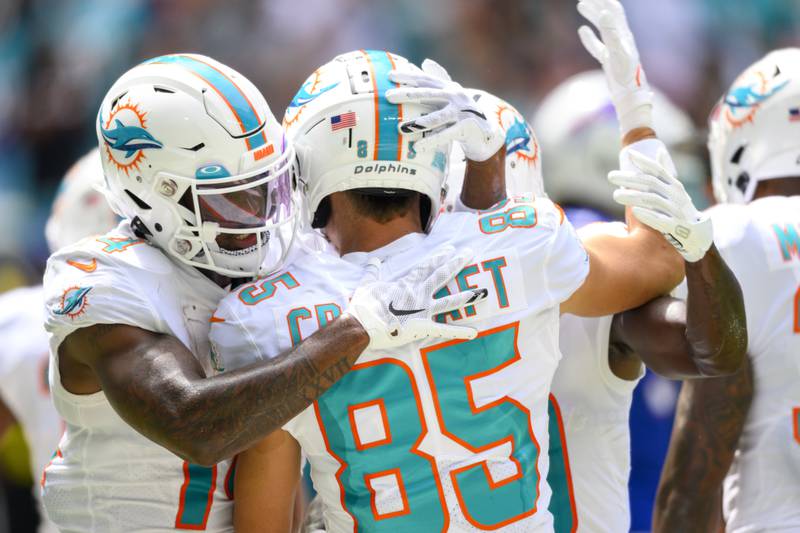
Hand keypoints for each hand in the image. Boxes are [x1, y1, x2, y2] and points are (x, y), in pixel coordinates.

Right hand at [346, 246, 487, 349]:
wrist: (362, 324)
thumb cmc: (363, 305)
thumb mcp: (367, 284)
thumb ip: (372, 271)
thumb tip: (373, 261)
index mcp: (406, 283)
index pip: (426, 266)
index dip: (438, 257)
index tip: (449, 248)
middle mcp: (419, 293)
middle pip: (441, 275)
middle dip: (456, 264)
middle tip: (469, 253)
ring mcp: (423, 309)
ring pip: (449, 301)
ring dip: (466, 296)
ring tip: (483, 292)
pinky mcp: (423, 327)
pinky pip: (444, 330)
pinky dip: (459, 332)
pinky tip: (474, 333)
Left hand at [385, 59, 504, 161]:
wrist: (487, 131)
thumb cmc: (463, 113)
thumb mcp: (452, 96)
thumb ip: (439, 79)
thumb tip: (425, 62)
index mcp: (449, 87)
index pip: (426, 79)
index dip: (408, 76)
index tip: (390, 75)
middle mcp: (455, 96)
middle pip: (429, 94)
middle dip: (408, 94)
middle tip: (388, 96)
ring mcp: (461, 112)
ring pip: (437, 117)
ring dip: (418, 123)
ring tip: (401, 128)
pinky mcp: (467, 127)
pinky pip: (446, 135)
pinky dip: (431, 141)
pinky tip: (417, 147)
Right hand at [577, 0, 653, 132]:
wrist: (629, 96)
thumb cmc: (626, 76)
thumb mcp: (618, 52)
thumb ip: (611, 33)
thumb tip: (604, 12)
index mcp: (624, 35)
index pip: (614, 11)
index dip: (604, 1)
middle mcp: (621, 39)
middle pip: (608, 16)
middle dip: (597, 4)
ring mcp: (614, 49)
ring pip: (602, 27)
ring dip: (592, 15)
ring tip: (581, 6)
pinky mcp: (609, 60)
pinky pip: (597, 44)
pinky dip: (589, 36)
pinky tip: (582, 31)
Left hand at [609, 148, 712, 261]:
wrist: (698, 235)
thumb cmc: (681, 210)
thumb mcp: (674, 190)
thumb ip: (664, 173)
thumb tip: (659, 151)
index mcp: (674, 185)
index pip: (658, 170)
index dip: (645, 161)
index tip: (629, 154)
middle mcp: (676, 195)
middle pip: (651, 183)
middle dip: (630, 179)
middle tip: (610, 176)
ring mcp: (677, 210)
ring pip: (653, 200)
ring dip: (633, 196)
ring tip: (615, 195)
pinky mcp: (676, 227)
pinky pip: (661, 220)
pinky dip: (648, 215)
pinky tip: (634, 211)